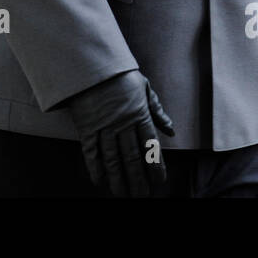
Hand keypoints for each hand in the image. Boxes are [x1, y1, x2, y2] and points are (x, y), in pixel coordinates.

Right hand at [66, 70, 173, 196]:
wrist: (91, 62)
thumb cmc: (119, 74)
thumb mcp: (144, 87)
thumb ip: (157, 110)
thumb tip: (171, 130)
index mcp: (140, 114)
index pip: (150, 146)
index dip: (155, 166)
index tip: (159, 181)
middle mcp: (123, 124)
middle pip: (132, 157)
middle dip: (138, 179)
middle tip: (141, 195)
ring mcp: (104, 126)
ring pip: (113, 158)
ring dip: (118, 178)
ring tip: (122, 194)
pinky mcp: (87, 126)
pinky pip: (91, 151)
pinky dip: (94, 167)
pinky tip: (99, 180)